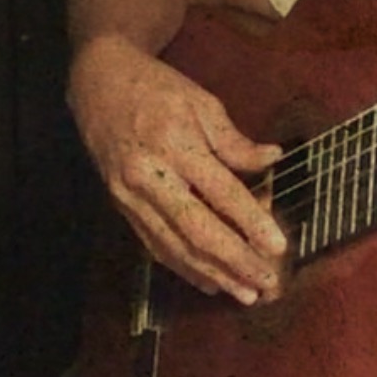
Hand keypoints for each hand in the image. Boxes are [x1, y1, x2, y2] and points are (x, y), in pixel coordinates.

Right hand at [68, 34, 286, 303]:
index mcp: (174, 144)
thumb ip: (234, 141)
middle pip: (197, 230)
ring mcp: (130, 196)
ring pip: (174, 246)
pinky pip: (155, 245)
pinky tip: (209, 281)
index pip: (221, 193)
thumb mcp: (201, 102)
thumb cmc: (156, 87)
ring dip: (212, 274)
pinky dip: (183, 268)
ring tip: (245, 293)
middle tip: (267, 284)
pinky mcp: (120, 208)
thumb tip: (272, 160)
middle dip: (235, 261)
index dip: (251, 223)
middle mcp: (149, 176)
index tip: (278, 247)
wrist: (97, 83)